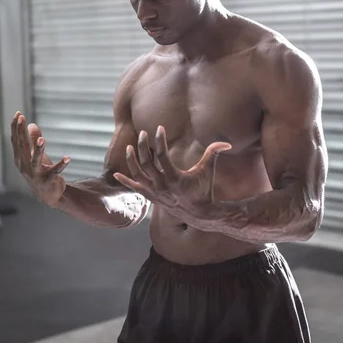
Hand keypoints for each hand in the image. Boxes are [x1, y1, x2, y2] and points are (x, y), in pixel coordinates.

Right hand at [11, 111, 70, 206]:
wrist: (48, 195)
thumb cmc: (40, 171)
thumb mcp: (36, 155)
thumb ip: (33, 140)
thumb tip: (31, 124)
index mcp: (20, 158)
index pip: (16, 140)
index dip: (16, 127)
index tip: (18, 113)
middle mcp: (24, 166)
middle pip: (22, 147)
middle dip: (21, 132)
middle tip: (22, 118)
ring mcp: (35, 174)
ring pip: (35, 160)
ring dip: (39, 149)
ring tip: (42, 139)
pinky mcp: (47, 180)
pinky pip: (55, 171)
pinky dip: (61, 165)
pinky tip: (68, 158)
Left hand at [113, 126, 230, 220]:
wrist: (199, 214)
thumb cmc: (204, 190)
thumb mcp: (208, 171)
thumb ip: (214, 154)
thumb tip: (226, 143)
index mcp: (175, 178)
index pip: (162, 156)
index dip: (160, 141)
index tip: (159, 128)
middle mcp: (162, 186)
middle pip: (146, 164)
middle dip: (143, 147)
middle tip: (143, 133)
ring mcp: (155, 193)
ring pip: (138, 175)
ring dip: (132, 161)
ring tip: (129, 147)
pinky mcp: (152, 197)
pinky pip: (135, 188)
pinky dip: (126, 181)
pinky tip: (116, 174)